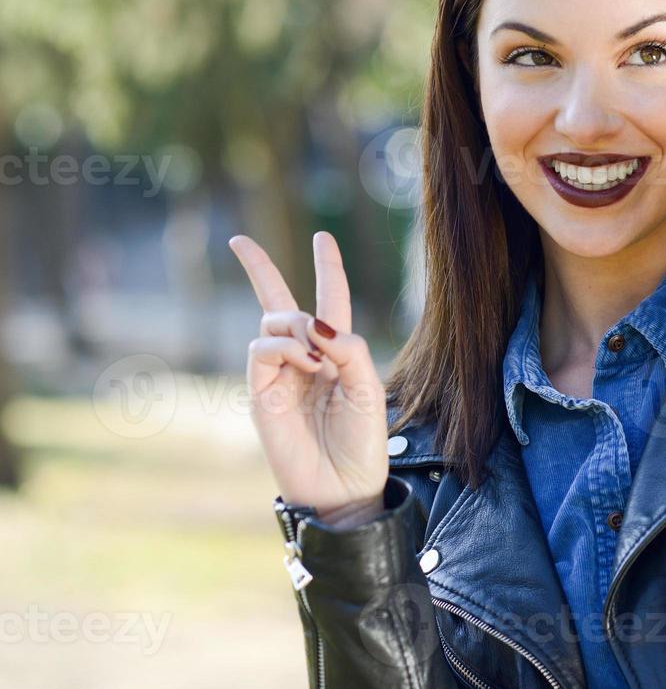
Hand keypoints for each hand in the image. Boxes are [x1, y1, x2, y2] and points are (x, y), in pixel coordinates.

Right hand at [229, 230, 387, 524]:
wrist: (343, 486)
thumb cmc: (362, 441)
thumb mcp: (369, 387)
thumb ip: (350, 347)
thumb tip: (312, 322)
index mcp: (338, 352)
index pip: (330, 299)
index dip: (328, 267)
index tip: (323, 236)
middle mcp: (305, 358)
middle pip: (279, 303)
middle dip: (258, 269)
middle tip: (239, 241)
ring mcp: (280, 374)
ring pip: (272, 322)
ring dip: (295, 326)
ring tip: (316, 357)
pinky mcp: (260, 393)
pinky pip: (260, 349)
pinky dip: (284, 347)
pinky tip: (306, 364)